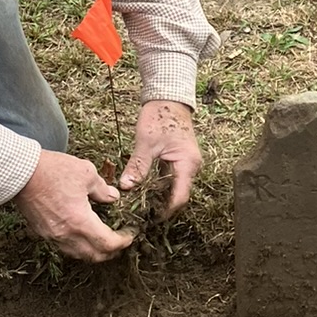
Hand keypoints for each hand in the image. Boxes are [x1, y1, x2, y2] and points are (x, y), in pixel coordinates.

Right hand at [16, 149, 134, 261]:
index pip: (108, 244)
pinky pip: (64, 247)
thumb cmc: (52, 170)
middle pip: (94, 256)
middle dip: (111, 252)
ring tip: (102, 239)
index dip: (123, 241)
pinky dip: (77, 245)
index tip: (130, 234)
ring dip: (93, 251)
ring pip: (78, 254)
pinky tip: (81, 233)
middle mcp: (66, 235)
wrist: (20, 173)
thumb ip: (103, 190)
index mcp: (80, 222)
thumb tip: (113, 197)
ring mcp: (52, 236)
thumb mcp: (86, 173)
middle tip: (120, 240)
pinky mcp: (41, 232)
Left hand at [119, 100, 200, 214]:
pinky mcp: (180, 160)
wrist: (168, 97)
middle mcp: (191, 167)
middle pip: (178, 195)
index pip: (180, 197)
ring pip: (174, 187)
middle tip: (142, 216)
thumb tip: (126, 187)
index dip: (166, 211)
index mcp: (187, 164)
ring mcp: (186, 164)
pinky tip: (145, 191)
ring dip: (160, 197)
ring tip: (141, 207)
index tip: (150, 219)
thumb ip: (138, 166)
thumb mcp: (146, 142)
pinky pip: (171, 179)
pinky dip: (160, 186)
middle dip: (162, 207)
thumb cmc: (160, 116)